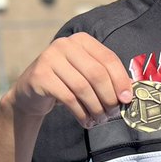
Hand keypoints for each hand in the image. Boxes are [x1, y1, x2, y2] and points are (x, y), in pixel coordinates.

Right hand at [10, 32, 132, 127]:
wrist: (32, 93)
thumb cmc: (67, 83)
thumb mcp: (88, 76)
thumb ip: (108, 78)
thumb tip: (128, 94)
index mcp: (82, 40)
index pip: (109, 59)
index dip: (121, 81)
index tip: (127, 100)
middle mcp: (65, 44)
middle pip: (97, 74)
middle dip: (109, 97)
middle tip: (112, 114)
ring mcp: (49, 58)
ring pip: (83, 87)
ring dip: (96, 108)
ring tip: (100, 120)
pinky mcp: (40, 75)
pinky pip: (68, 98)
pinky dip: (81, 113)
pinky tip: (86, 121)